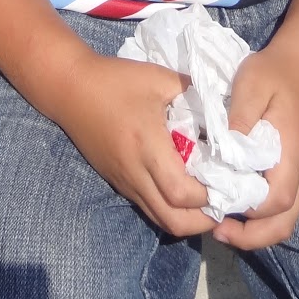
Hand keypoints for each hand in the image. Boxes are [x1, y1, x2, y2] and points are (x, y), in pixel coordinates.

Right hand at [55, 52, 213, 237]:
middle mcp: (135, 173)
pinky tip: (182, 192)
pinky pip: (147, 207)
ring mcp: (124, 181)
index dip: (209, 196)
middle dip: (204, 220)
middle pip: (173, 220)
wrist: (69, 88)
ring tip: (208, 202)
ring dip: (187, 219)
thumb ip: (191, 90)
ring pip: (160, 219)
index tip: (230, 182)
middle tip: (224, 202)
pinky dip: (170, 209)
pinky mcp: (117, 181)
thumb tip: (221, 103)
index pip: (182, 192)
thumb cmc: (115, 80)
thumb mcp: (158, 77)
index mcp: (147, 147)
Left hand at [211, 46, 298, 250]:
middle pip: (286, 221)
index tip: (219, 209)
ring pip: (288, 216)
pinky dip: (265, 212)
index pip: (278, 199)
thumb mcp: (252, 83)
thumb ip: (239, 116)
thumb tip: (224, 150)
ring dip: (259, 228)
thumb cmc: (276, 73)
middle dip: (254, 236)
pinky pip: (287, 201)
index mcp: (293, 151)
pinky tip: (239, 200)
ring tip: (224, 224)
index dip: (250, 213)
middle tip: (218, 233)